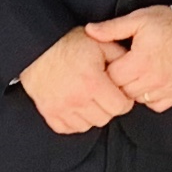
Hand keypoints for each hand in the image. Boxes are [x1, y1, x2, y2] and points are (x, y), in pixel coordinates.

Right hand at [17, 29, 133, 134]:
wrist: (36, 46)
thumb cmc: (69, 43)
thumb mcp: (99, 43)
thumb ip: (120, 57)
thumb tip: (134, 71)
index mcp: (92, 82)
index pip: (120, 107)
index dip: (123, 99)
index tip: (118, 91)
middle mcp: (76, 99)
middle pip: (105, 118)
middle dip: (108, 107)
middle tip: (104, 94)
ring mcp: (60, 108)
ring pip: (88, 125)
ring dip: (92, 114)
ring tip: (89, 98)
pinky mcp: (48, 112)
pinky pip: (68, 128)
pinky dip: (75, 120)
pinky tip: (76, 106)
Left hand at [89, 6, 171, 112]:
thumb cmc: (170, 23)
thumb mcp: (139, 19)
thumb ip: (112, 28)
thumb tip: (89, 31)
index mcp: (140, 61)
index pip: (111, 77)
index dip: (108, 69)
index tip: (111, 60)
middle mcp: (153, 79)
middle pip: (122, 91)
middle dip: (119, 80)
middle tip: (122, 66)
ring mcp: (166, 88)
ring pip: (138, 99)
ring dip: (133, 89)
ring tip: (135, 73)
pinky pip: (156, 105)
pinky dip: (150, 97)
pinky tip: (149, 83)